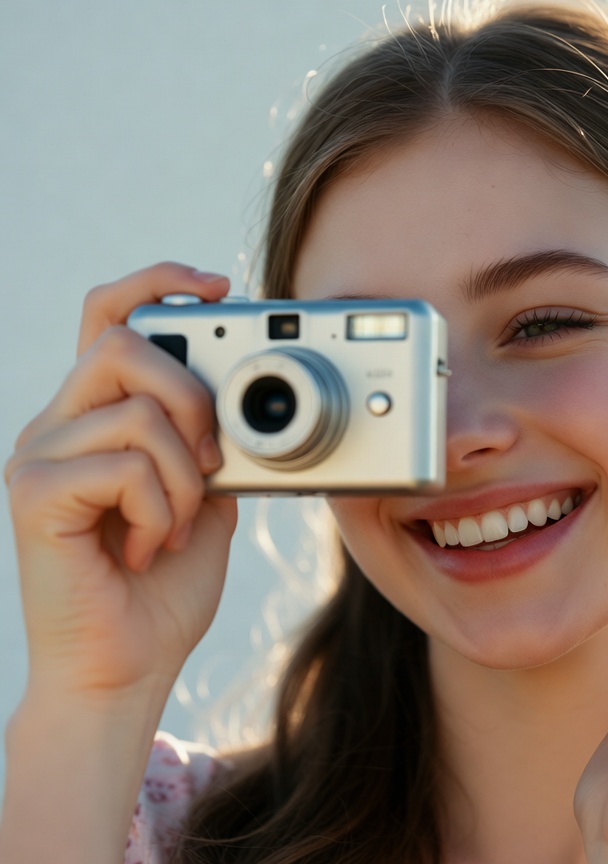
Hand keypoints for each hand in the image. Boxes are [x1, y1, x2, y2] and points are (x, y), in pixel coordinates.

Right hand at [4, 263, 238, 703]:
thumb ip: (204, 441)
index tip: (218, 286)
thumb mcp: (202, 494)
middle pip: (125, 342)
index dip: (158, 282)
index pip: (109, 315)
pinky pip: (127, 465)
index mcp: (96, 415)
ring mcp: (38, 455)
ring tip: (176, 524)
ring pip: (138, 410)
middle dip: (193, 397)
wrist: (128, 664)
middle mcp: (58, 423)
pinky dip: (164, 509)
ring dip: (185, 475)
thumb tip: (231, 397)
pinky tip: (148, 548)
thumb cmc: (163, 584)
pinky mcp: (35, 494)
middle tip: (209, 461)